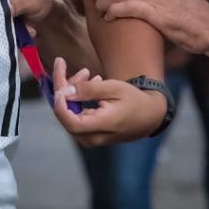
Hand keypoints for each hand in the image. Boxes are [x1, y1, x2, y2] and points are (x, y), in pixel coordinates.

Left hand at [47, 57, 165, 144]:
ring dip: (72, 92)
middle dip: (66, 90)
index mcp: (103, 125)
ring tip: (87, 74)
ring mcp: (90, 138)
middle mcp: (93, 137)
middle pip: (66, 115)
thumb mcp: (114, 88)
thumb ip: (89, 90)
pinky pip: (75, 116)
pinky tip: (89, 85)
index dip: (60, 103)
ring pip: (69, 114)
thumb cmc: (134, 101)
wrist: (149, 117)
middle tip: (78, 70)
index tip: (60, 83)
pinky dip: (77, 99)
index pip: (71, 121)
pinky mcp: (88, 134)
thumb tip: (64, 91)